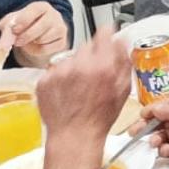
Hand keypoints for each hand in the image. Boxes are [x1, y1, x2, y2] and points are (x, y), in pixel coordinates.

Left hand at [2, 1, 68, 65]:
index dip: (24, 20)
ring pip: (44, 39)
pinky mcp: (62, 41)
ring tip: (26, 42)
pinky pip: (47, 49)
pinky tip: (33, 47)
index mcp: (42, 6)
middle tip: (17, 41)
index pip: (35, 10)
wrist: (37, 33)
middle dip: (26, 36)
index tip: (15, 30)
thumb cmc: (24, 25)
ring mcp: (60, 28)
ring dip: (31, 43)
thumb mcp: (13, 20)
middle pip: (41, 26)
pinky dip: (36, 51)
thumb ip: (7, 24)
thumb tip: (8, 33)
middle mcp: (54, 15)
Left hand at [34, 27, 129, 142]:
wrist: (74, 135)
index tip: (106, 37)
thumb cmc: (99, 117)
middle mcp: (79, 65)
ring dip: (75, 67)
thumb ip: (123, 61)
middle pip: (86, 45)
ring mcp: (59, 72)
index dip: (107, 35)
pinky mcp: (44, 80)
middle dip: (92, 56)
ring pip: (70, 58)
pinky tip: (67, 92)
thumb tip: (121, 41)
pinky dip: (61, 78)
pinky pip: (55, 70)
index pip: (103, 32)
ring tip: (79, 87)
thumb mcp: (123, 89)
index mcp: (102, 65)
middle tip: (94, 74)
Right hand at [141, 97, 168, 160]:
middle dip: (145, 128)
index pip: (162, 108)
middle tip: (134, 132)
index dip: (151, 111)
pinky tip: (166, 150)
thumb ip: (167, 109)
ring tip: (155, 143)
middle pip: (157, 124)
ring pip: (159, 138)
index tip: (141, 116)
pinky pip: (166, 151)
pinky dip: (163, 151)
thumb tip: (153, 109)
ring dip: (154, 140)